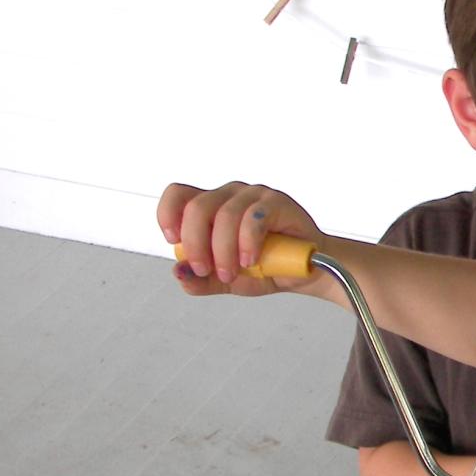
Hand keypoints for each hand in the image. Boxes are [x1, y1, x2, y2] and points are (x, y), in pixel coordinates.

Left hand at [156, 181, 324, 296]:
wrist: (307, 273)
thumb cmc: (267, 268)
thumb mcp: (226, 281)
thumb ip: (200, 279)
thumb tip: (178, 271)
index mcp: (212, 208)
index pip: (178, 194)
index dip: (168, 214)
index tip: (172, 241)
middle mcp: (229, 196)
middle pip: (196, 207)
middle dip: (195, 244)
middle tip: (206, 270)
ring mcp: (254, 195)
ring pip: (224, 214)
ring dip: (223, 250)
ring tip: (233, 271)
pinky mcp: (277, 202)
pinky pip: (254, 218)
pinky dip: (248, 243)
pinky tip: (253, 259)